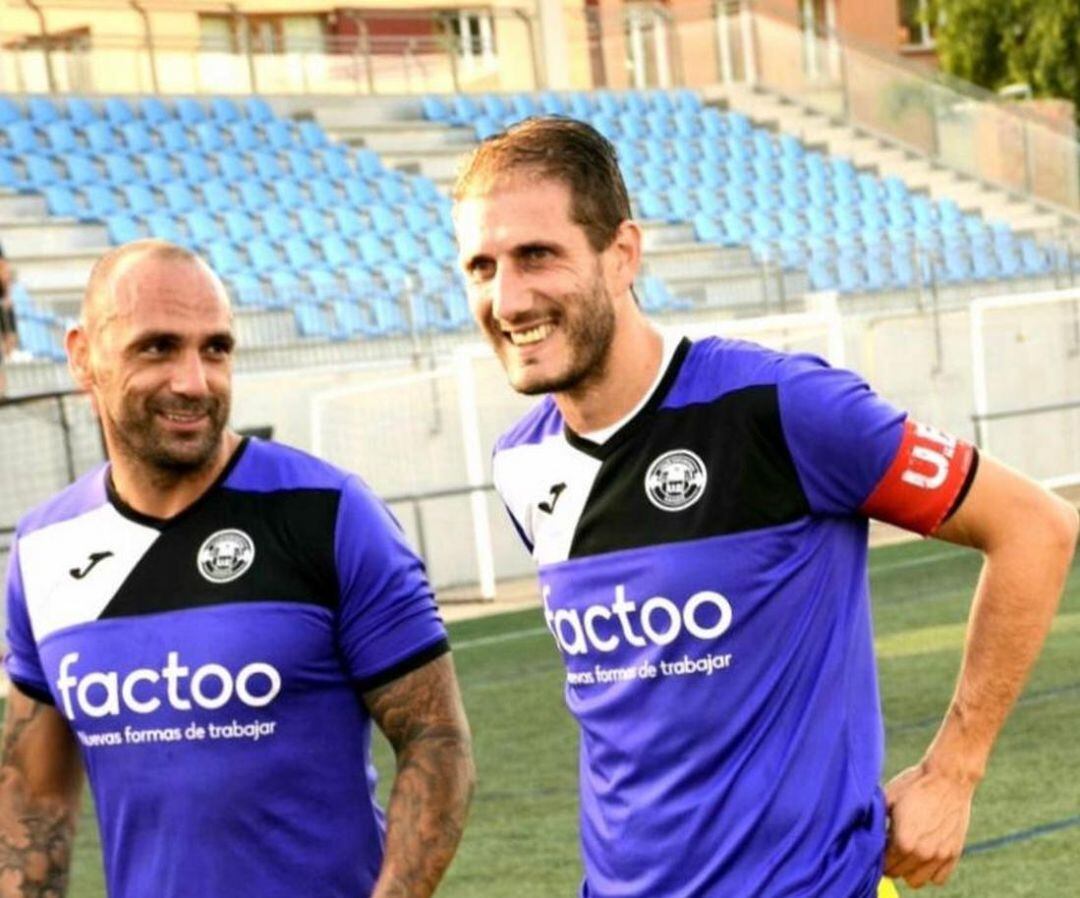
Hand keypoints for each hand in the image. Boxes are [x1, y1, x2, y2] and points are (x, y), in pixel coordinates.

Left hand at [883, 762, 975, 888]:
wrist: (948, 777)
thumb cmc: (914, 784)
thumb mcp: (887, 799)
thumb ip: (876, 820)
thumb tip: (864, 831)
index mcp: (903, 841)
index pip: (884, 865)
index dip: (877, 857)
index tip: (877, 846)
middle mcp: (922, 853)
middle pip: (899, 874)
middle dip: (891, 864)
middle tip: (889, 848)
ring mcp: (940, 855)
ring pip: (917, 881)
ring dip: (909, 871)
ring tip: (905, 853)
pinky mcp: (954, 853)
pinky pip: (939, 878)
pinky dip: (930, 872)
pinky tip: (923, 856)